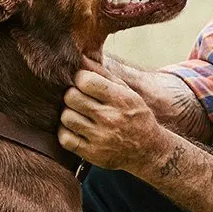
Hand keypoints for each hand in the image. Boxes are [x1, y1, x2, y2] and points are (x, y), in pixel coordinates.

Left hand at [58, 57, 169, 174]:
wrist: (147, 150)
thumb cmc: (134, 115)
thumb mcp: (125, 91)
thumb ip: (102, 74)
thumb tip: (80, 57)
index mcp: (120, 99)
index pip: (85, 80)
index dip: (80, 78)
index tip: (84, 83)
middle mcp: (110, 118)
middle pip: (71, 97)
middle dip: (72, 95)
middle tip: (79, 99)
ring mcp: (100, 138)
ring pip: (66, 117)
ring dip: (68, 113)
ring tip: (78, 114)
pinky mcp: (92, 154)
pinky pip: (65, 139)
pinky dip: (65, 132)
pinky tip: (75, 129)